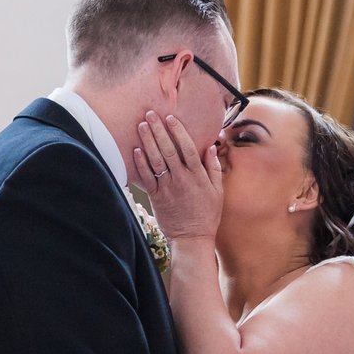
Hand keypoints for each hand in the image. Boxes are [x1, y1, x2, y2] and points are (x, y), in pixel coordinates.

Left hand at [133, 112, 223, 242]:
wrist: (192, 239)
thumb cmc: (207, 215)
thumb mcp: (217, 191)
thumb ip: (214, 168)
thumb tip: (211, 147)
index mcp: (198, 176)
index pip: (188, 148)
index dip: (179, 131)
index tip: (171, 117)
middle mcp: (182, 179)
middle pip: (169, 150)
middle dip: (159, 130)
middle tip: (151, 114)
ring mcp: (168, 188)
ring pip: (156, 160)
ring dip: (148, 142)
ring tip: (141, 126)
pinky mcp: (156, 197)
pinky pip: (147, 177)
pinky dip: (141, 163)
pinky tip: (136, 150)